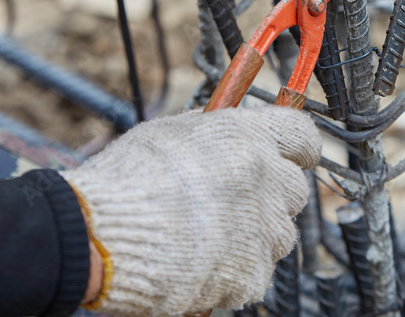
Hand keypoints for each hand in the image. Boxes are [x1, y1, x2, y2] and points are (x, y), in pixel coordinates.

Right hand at [62, 107, 320, 314]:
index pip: (303, 137)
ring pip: (279, 235)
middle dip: (270, 197)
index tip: (290, 158)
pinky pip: (256, 273)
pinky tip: (198, 264)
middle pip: (294, 190)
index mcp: (249, 137)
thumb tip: (228, 131)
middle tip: (233, 205)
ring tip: (207, 238)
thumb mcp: (171, 131)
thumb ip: (214, 132)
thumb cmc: (127, 180)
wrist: (102, 234)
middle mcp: (266, 179)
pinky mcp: (252, 274)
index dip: (297, 150)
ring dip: (254, 237)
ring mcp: (263, 230)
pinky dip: (234, 273)